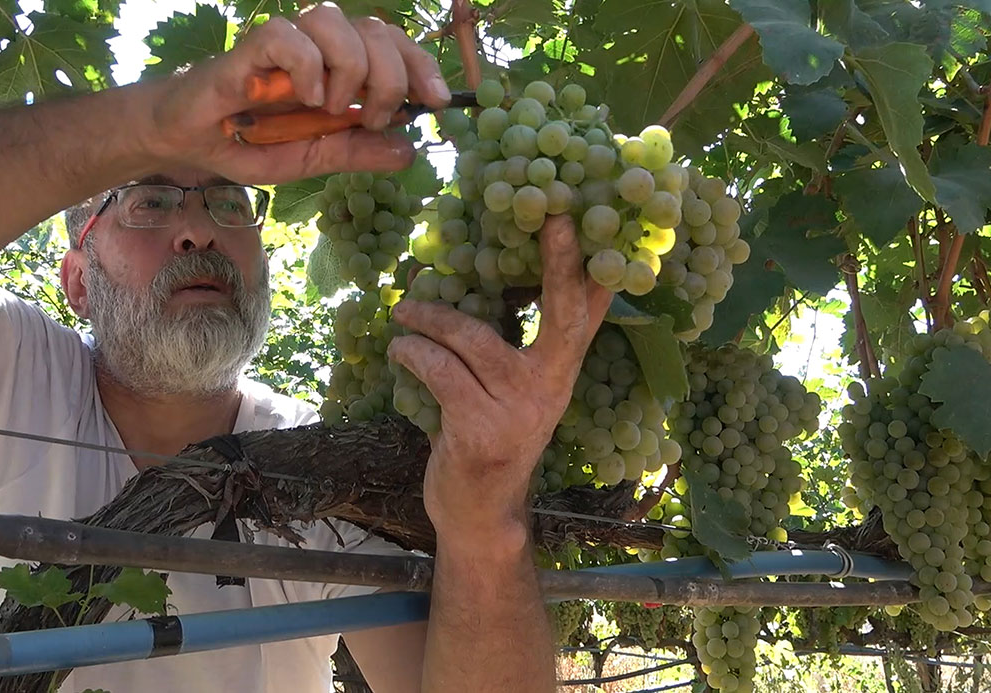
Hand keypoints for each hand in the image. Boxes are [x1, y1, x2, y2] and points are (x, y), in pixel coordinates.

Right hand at [140, 3, 450, 183]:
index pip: (392, 44)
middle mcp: (317, 46)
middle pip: (375, 31)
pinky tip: (306, 98)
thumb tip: (410, 149)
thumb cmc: (247, 143)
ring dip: (350, 67)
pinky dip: (307, 65)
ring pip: (335, 22)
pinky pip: (288, 35)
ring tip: (335, 108)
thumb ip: (356, 151)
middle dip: (390, 77)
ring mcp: (285, 44)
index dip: (421, 66)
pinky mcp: (250, 48)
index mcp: (338, 66)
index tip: (436, 102)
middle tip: (372, 117)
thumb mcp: (311, 159)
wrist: (186, 142)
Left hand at [387, 216, 611, 546]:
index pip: (586, 312)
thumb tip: (480, 275)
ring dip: (432, 317)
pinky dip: (414, 353)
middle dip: (558, 265)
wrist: (478, 512)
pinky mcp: (480, 431)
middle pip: (561, 315)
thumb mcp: (510, 390)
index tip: (591, 219)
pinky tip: (399, 348)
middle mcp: (551, 388)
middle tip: (552, 218)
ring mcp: (519, 411)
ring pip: (475, 339)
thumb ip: (509, 343)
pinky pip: (442, 372)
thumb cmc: (488, 436)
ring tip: (403, 309)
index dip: (591, 268)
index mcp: (561, 372)